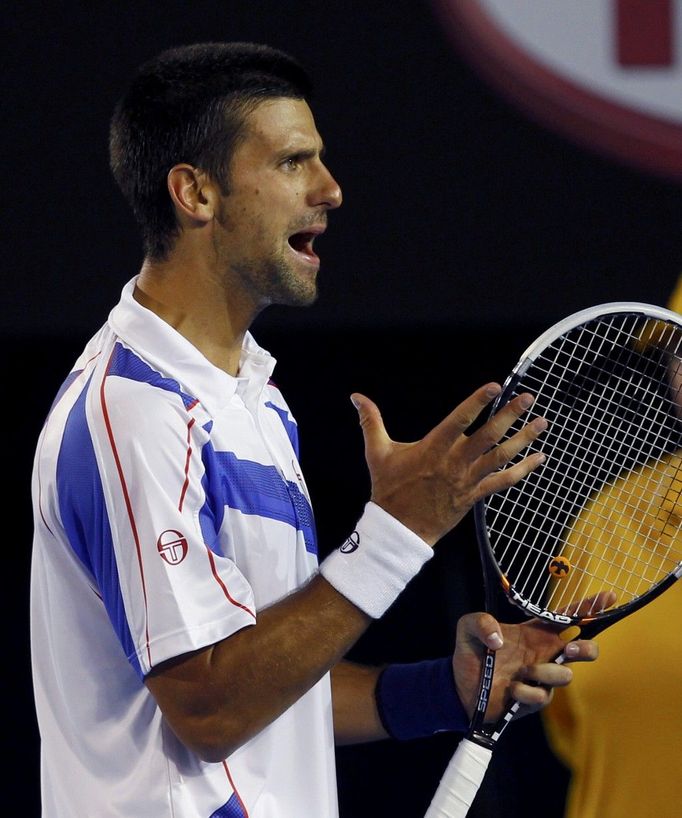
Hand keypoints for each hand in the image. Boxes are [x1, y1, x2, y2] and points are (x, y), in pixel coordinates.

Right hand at [351, 383, 546, 544]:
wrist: (399, 529)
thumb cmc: (389, 488)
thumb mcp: (378, 452)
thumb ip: (370, 421)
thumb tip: (356, 396)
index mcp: (434, 448)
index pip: (460, 420)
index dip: (478, 402)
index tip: (495, 386)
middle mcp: (455, 462)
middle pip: (489, 436)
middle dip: (511, 415)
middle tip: (529, 398)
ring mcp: (468, 480)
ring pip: (501, 456)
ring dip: (524, 439)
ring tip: (542, 423)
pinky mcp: (474, 495)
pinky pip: (503, 481)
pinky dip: (523, 469)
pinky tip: (540, 458)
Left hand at [451, 612, 598, 722]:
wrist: (460, 687)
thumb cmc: (471, 653)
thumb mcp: (468, 627)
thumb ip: (480, 621)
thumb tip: (500, 637)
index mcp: (535, 632)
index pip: (568, 617)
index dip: (589, 606)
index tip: (610, 596)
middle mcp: (544, 654)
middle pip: (584, 649)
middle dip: (586, 649)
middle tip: (570, 649)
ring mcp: (542, 678)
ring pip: (566, 675)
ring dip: (546, 671)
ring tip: (524, 670)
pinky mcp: (535, 699)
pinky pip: (542, 696)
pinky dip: (525, 690)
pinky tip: (510, 689)